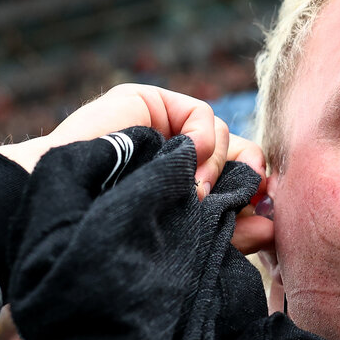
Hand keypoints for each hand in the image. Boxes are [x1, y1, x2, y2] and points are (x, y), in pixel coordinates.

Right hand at [0, 83, 272, 253]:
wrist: (66, 213)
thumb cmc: (118, 233)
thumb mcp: (182, 235)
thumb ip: (227, 231)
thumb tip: (273, 226)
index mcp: (181, 189)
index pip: (235, 181)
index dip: (253, 191)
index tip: (263, 211)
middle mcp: (174, 157)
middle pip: (237, 153)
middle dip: (246, 174)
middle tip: (248, 196)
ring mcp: (161, 129)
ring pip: (224, 135)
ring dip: (218, 165)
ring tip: (194, 194)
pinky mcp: (147, 104)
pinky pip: (203, 115)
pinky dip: (204, 138)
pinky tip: (186, 162)